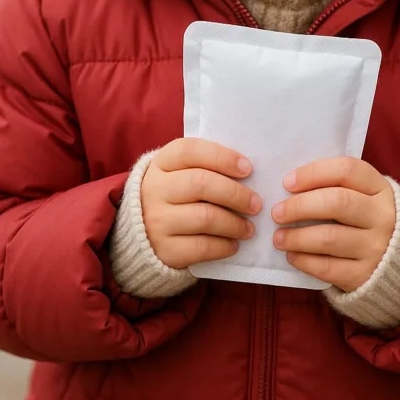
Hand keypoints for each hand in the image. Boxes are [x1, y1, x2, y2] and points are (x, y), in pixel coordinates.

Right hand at [141, 138, 261, 269]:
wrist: (142, 233)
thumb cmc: (175, 195)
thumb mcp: (180, 173)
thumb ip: (207, 166)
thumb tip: (247, 172)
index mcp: (162, 163)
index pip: (190, 151)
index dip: (222, 157)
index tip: (248, 168)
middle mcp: (155, 189)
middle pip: (200, 183)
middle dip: (235, 194)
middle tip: (256, 204)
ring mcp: (157, 221)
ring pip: (204, 218)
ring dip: (234, 223)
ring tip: (248, 228)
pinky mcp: (164, 249)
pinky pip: (201, 247)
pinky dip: (223, 246)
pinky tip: (234, 244)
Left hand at [271, 157, 394, 291]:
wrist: (398, 264)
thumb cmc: (367, 220)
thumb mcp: (364, 196)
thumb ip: (336, 185)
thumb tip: (290, 185)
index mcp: (380, 188)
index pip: (346, 170)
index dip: (313, 173)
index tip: (287, 182)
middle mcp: (382, 216)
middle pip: (337, 202)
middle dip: (300, 206)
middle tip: (277, 212)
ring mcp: (376, 247)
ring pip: (329, 238)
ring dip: (297, 237)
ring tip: (278, 237)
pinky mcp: (365, 275)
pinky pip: (328, 267)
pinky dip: (304, 261)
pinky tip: (292, 255)